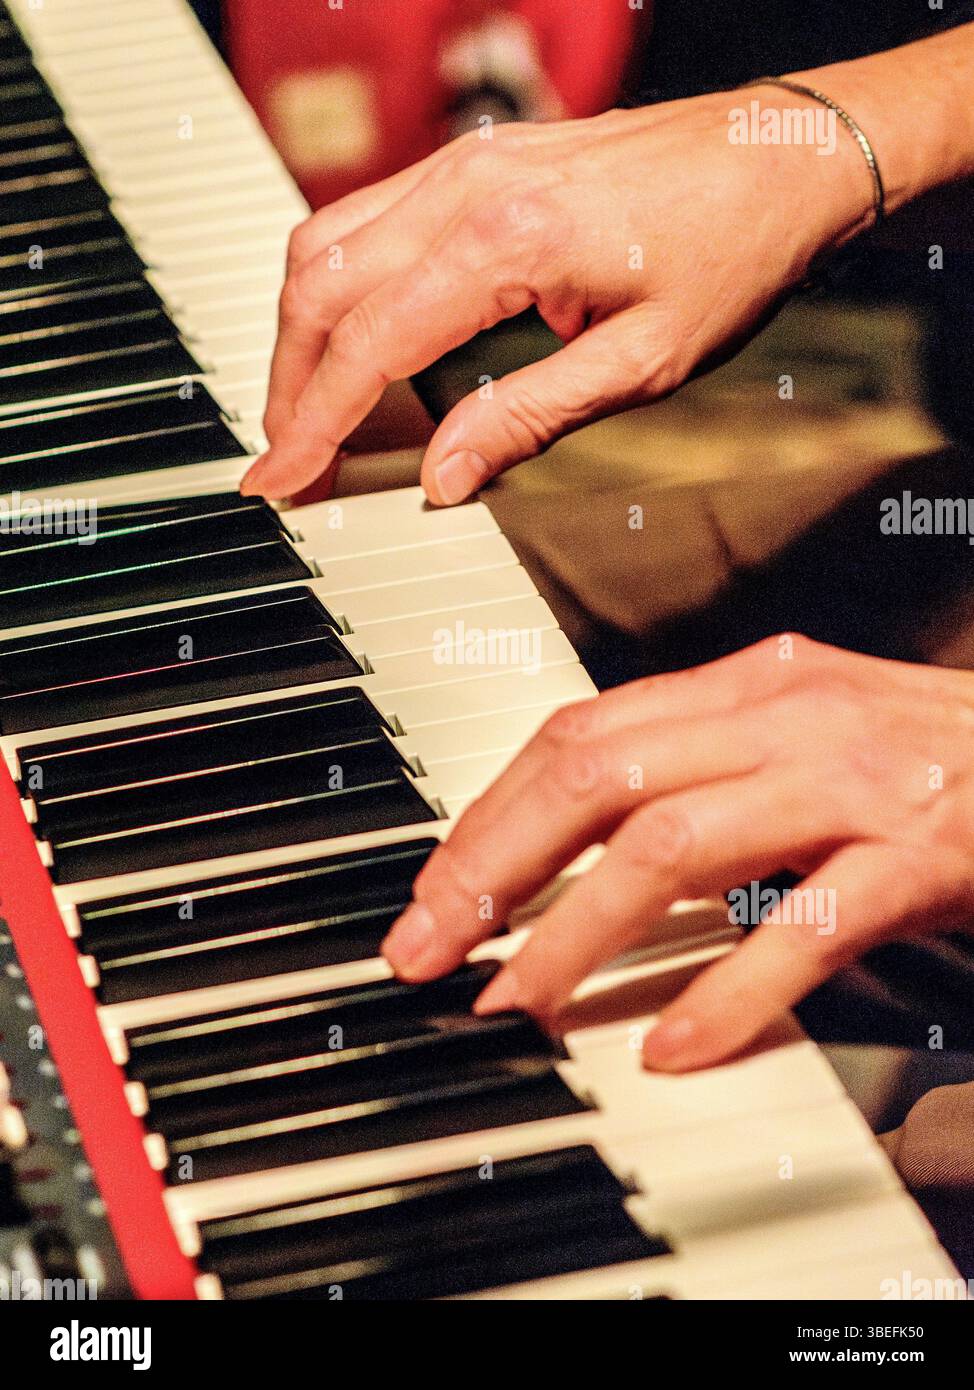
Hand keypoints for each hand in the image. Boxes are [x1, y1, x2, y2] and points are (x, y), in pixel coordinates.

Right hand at [242, 91, 873, 501]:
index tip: (282, 482)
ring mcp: (462, 162)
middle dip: (287, 384)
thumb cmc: (730, 252)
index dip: (314, 423)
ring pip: (327, 243)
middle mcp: (466, 186)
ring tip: (307, 414)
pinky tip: (352, 344)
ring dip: (301, 334)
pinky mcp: (473, 160)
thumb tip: (441, 477)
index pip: (369, 343)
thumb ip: (526, 419)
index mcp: (507, 240)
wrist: (781, 156)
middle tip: (284, 461)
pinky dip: (337, 289)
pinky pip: (366, 219)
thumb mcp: (641, 364)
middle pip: (320, 286)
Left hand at [381, 637, 973, 1069]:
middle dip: (493, 866)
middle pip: (597, 781)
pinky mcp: (914, 858)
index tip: (437, 887)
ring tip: (516, 998)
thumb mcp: (801, 734)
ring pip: (672, 849)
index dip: (492, 813)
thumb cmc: (925, 756)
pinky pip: (798, 928)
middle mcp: (786, 717)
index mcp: (748, 684)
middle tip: (431, 947)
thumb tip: (575, 829)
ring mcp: (851, 784)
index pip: (581, 735)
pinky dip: (725, 992)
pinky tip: (672, 1047)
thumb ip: (698, 766)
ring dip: (573, 930)